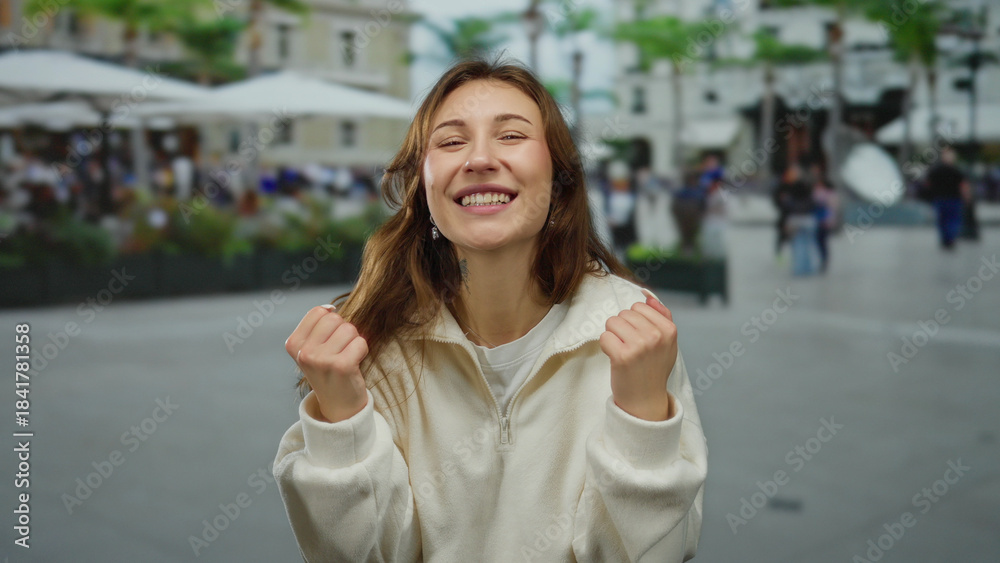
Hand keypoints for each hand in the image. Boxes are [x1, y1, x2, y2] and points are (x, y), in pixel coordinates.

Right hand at [285, 305, 368, 422]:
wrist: (338, 406)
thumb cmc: (329, 372)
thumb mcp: (313, 349)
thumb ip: (317, 327)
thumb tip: (330, 308)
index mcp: (293, 344)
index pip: (318, 312)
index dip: (331, 324)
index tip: (329, 343)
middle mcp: (304, 352)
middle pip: (335, 319)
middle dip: (344, 332)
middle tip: (340, 352)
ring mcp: (321, 359)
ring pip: (349, 329)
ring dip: (354, 342)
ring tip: (346, 359)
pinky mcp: (341, 366)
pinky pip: (361, 342)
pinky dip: (362, 351)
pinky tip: (354, 365)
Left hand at [599, 289, 677, 420]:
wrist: (646, 399)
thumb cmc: (653, 368)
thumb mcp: (666, 342)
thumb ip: (661, 316)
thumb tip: (646, 296)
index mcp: (669, 329)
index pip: (639, 306)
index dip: (634, 322)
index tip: (640, 339)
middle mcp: (656, 336)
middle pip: (624, 313)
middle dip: (622, 328)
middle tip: (630, 348)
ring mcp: (640, 346)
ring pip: (612, 322)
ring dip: (613, 336)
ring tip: (623, 351)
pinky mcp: (622, 356)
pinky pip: (604, 337)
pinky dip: (606, 347)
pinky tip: (615, 358)